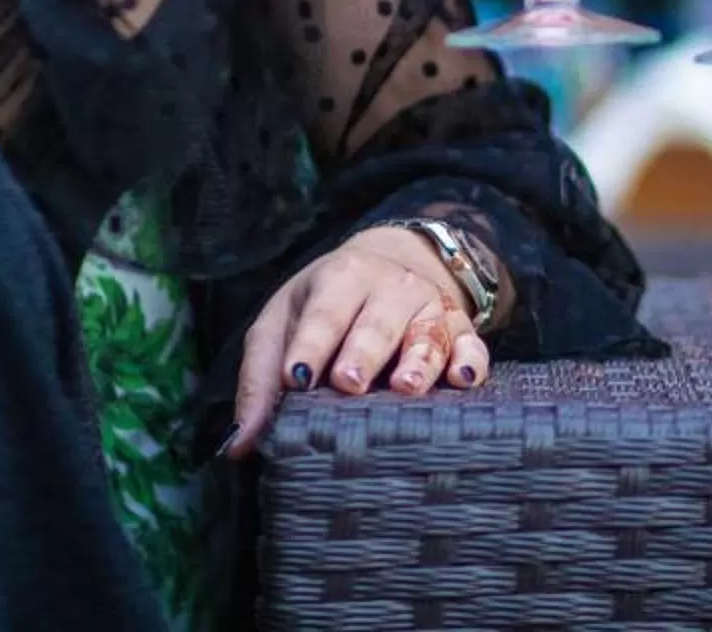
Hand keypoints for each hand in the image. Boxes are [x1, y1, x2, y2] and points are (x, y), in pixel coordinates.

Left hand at [222, 227, 493, 458]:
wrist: (391, 266)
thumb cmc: (326, 306)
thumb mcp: (284, 323)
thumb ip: (260, 380)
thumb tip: (239, 445)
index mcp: (342, 277)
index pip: (324, 312)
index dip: (309, 344)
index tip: (295, 378)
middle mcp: (390, 287)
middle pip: (377, 321)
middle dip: (363, 351)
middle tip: (349, 382)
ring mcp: (430, 307)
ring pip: (427, 333)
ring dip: (418, 359)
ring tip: (405, 386)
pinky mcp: (462, 330)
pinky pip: (473, 346)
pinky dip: (470, 363)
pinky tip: (462, 381)